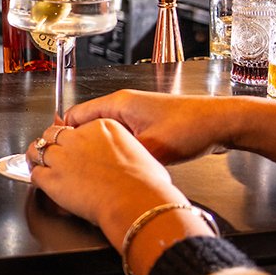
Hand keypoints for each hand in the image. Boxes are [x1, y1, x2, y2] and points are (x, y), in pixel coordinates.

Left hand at [25, 119, 183, 241]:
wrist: (135, 201)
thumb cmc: (145, 183)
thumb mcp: (139, 152)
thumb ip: (122, 150)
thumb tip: (123, 160)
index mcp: (102, 126)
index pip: (77, 126)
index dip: (72, 137)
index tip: (73, 145)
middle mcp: (79, 137)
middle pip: (53, 133)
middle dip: (51, 142)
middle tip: (50, 151)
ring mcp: (63, 157)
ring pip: (38, 149)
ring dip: (37, 156)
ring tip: (35, 161)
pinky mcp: (53, 178)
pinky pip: (36, 173)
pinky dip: (36, 177)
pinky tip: (39, 181)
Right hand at [63, 90, 241, 165]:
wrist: (221, 124)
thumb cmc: (191, 127)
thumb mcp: (153, 147)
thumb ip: (122, 156)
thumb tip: (100, 171)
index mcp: (118, 103)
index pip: (75, 115)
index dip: (62, 134)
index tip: (54, 152)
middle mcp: (123, 106)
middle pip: (87, 125)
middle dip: (78, 144)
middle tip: (70, 165)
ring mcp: (135, 116)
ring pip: (104, 134)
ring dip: (98, 149)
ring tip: (90, 169)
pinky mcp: (146, 127)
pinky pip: (120, 139)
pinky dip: (114, 151)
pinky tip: (116, 167)